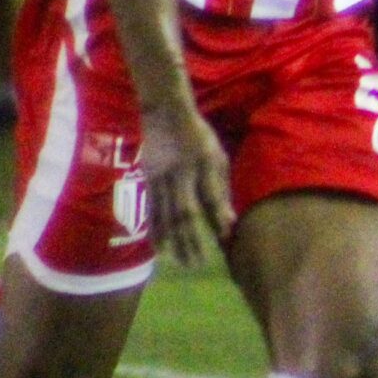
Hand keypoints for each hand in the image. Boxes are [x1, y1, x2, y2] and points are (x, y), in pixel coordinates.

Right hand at [138, 101, 234, 266]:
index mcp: (201, 164)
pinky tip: (159, 247)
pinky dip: (156, 230)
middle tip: (198, 264)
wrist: (163, 113)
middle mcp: (179, 173)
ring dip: (174, 241)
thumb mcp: (217, 156)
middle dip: (191, 240)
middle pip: (185, 212)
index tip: (226, 239)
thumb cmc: (198, 136)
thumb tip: (229, 218)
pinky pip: (152, 209)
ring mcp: (160, 177)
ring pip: (166, 214)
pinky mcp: (148, 180)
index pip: (211, 196)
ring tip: (181, 262)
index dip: (217, 218)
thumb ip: (221, 187)